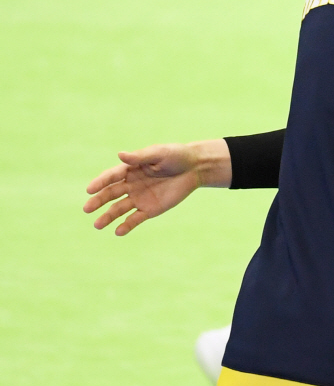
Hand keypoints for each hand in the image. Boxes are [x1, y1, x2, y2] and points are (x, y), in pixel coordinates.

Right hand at [83, 139, 231, 235]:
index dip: (100, 182)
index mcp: (131, 169)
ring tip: (97, 225)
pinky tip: (118, 232)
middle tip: (87, 209)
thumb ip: (140, 157)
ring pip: (119, 209)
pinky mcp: (150, 209)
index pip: (112, 177)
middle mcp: (131, 185)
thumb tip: (120, 155)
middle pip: (111, 194)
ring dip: (108, 217)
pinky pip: (135, 219)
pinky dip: (127, 225)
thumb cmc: (176, 156)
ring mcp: (139, 198)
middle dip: (98, 201)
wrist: (195, 168)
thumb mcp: (159, 154)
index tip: (89, 189)